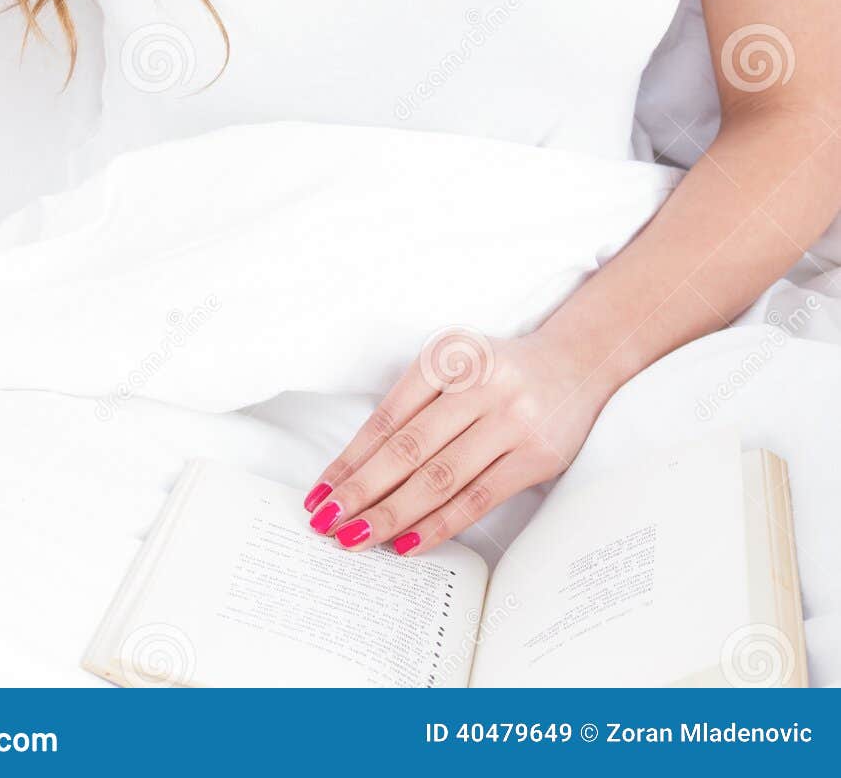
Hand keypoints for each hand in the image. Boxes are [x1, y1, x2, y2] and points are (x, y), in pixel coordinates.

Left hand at [302, 327, 617, 556]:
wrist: (577, 362)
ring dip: (392, 514)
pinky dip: (439, 525)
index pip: (387, 416)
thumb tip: (359, 471)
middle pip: (407, 449)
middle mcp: (479, 384)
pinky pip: (478, 498)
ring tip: (356, 538)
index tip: (320, 493)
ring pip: (439, 478)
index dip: (350, 458)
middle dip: (361, 491)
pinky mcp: (535, 456)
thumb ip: (415, 406)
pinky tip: (407, 543)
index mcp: (448, 355)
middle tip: (326, 523)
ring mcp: (510, 420)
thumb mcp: (455, 367)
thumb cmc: (499, 372)